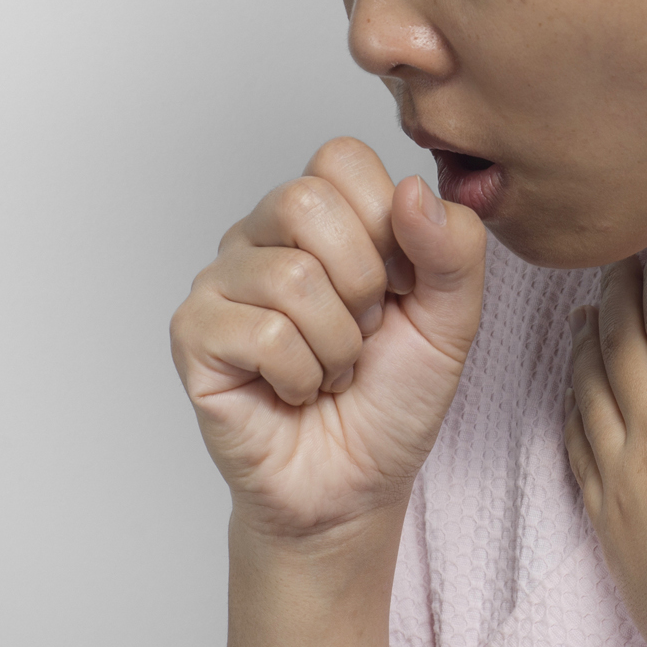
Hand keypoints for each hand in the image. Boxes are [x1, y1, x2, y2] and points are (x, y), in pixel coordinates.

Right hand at [171, 137, 486, 539]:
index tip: (400, 287)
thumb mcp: (451, 319)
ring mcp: (220, 282)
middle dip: (361, 282)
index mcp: (318, 216)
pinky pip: (261, 332)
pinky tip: (294, 391)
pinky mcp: (193, 334)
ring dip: (336, 346)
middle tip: (362, 331)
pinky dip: (300, 376)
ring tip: (331, 371)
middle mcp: (260, 236)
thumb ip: (453, 247)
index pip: (340, 158)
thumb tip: (412, 191)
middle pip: (306, 200)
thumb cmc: (392, 398)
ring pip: (290, 276)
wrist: (353, 487)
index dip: (387, 225)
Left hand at [564, 235, 646, 646]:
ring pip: (587, 392)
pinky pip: (574, 451)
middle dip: (620, 293)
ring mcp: (621, 484)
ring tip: (586, 314)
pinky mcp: (607, 526)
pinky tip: (571, 404)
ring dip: (586, 345)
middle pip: (621, 346)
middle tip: (617, 256)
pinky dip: (569, 410)